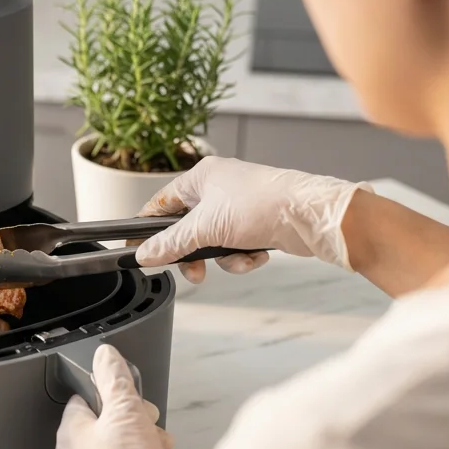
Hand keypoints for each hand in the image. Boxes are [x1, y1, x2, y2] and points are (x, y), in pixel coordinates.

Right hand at [135, 157, 371, 282]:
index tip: (139, 250)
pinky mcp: (257, 222)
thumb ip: (171, 243)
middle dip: (193, 253)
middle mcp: (219, 188)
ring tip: (236, 261)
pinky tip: (256, 256)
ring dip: (224, 258)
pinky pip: (236, 246)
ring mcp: (239, 205)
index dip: (148, 228)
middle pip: (188, 228)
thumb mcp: (206, 228)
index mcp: (201, 177)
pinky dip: (243, 256)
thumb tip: (145, 254)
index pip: (162, 203)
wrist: (310, 216)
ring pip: (214, 241)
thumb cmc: (263, 204)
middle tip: (193, 271)